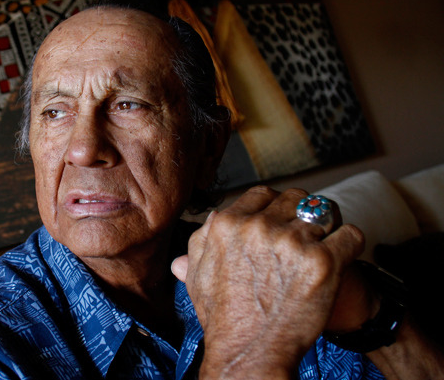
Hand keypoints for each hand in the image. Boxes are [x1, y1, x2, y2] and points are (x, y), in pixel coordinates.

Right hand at [171, 186, 364, 378]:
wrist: (251, 355)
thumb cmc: (225, 320)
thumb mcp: (198, 279)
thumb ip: (199, 247)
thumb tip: (202, 231)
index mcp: (228, 225)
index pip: (263, 194)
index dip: (276, 207)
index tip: (283, 222)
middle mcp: (259, 227)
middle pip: (295, 198)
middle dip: (302, 214)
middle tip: (307, 236)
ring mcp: (292, 242)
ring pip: (324, 212)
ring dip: (327, 228)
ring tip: (326, 247)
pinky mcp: (322, 261)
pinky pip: (351, 234)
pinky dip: (350, 244)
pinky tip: (342, 258)